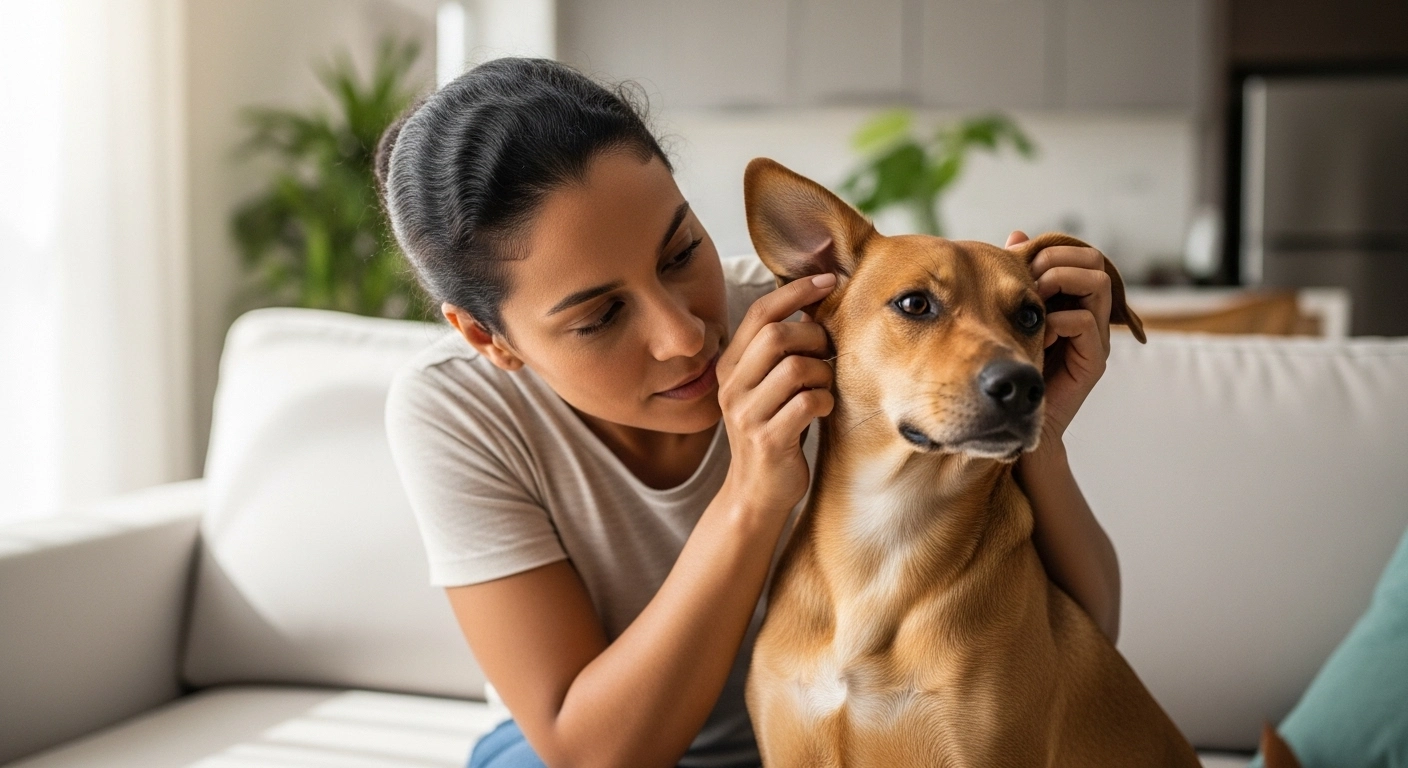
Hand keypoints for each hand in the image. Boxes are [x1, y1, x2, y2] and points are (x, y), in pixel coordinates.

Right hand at [716, 273, 837, 519]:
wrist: (757, 493)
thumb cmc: (773, 430)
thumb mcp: (767, 387)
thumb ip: (779, 352)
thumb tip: (815, 306)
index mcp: (730, 366)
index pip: (760, 313)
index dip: (795, 291)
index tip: (829, 280)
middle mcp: (731, 387)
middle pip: (776, 336)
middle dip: (813, 337)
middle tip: (828, 353)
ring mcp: (746, 415)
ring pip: (796, 368)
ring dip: (823, 373)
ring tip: (824, 387)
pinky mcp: (768, 440)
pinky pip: (809, 402)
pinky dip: (826, 401)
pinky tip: (824, 410)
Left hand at [1005, 230, 1111, 442]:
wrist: (1014, 420)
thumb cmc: (1009, 367)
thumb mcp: (1009, 313)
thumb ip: (1017, 277)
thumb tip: (1016, 235)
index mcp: (1071, 300)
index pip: (1080, 253)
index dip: (1053, 249)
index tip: (1023, 262)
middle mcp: (1090, 314)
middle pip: (1094, 260)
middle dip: (1058, 260)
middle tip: (1031, 279)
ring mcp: (1095, 337)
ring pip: (1098, 283)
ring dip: (1061, 282)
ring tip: (1035, 298)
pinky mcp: (1093, 361)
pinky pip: (1084, 321)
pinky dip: (1058, 320)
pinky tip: (1039, 333)